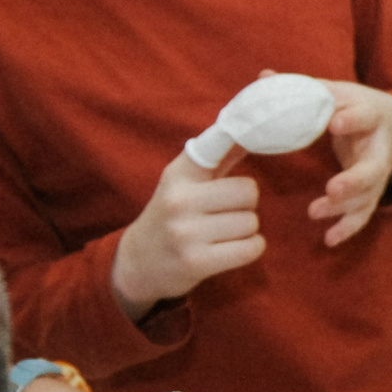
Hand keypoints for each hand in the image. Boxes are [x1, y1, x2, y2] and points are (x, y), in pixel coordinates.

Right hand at [111, 144, 263, 320]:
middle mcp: (178, 199)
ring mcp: (185, 233)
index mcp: (178, 174)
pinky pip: (251, 248)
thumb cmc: (172, 216)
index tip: (255, 126)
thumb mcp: (186, 182)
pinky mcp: (195, 262)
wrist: (136, 264)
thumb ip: (220, 157)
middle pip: (248, 192)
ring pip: (251, 223)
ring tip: (221, 234)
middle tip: (224, 213)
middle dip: (245, 205)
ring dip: (246, 231)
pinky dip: (250, 249)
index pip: (216, 143)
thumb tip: (254, 132)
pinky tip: (230, 250)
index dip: (238, 135)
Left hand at [294, 74, 391, 244]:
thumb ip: (302, 89)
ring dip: (343, 207)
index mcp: (369, 116)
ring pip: (367, 196)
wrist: (391, 125)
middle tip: (333, 188)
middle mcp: (377, 149)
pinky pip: (362, 215)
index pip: (365, 116)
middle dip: (355, 180)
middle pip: (373, 168)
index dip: (352, 120)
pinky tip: (329, 239)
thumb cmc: (352, 107)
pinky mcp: (370, 194)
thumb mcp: (334, 93)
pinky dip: (347, 228)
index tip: (334, 122)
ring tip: (315, 212)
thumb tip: (263, 78)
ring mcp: (376, 175)